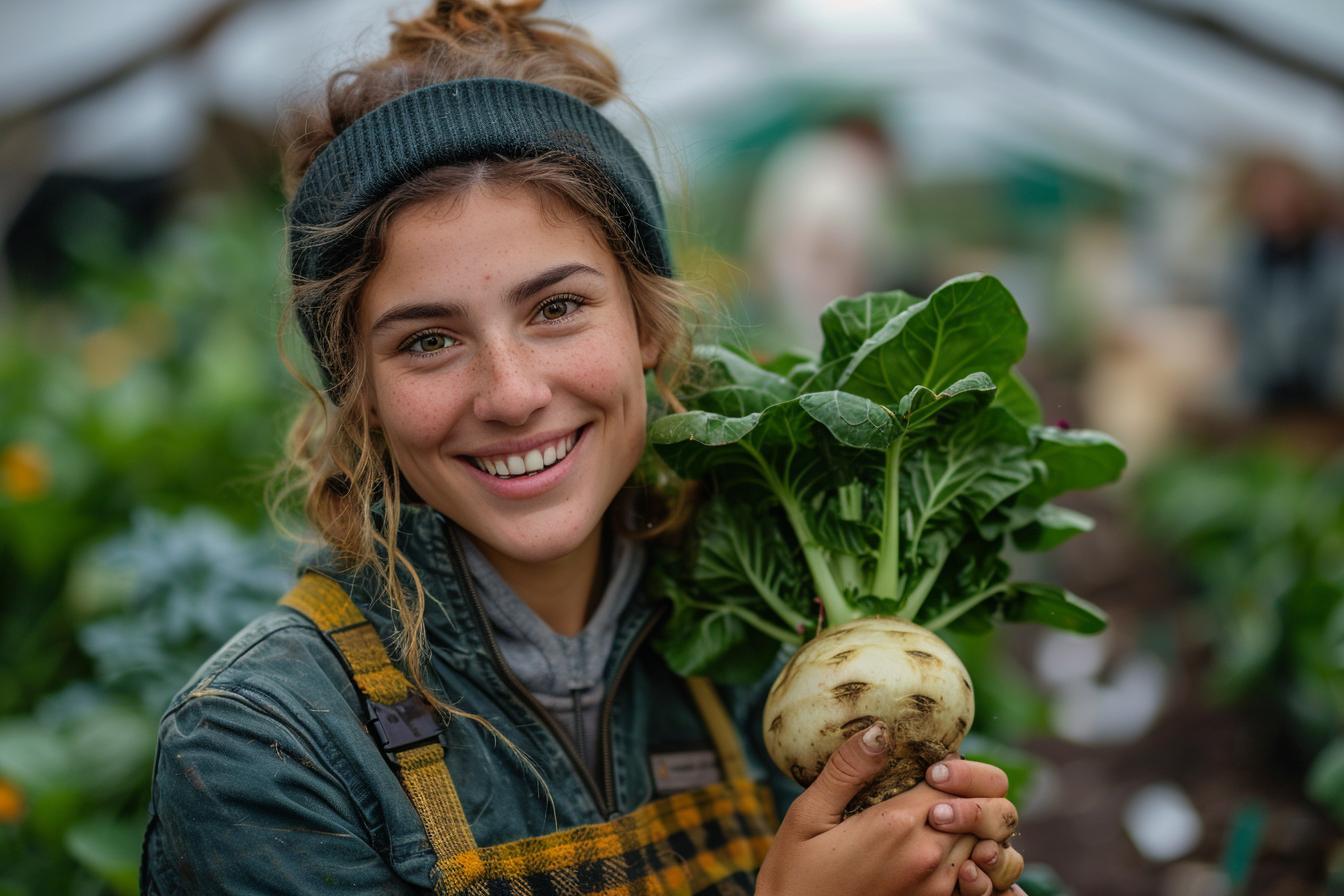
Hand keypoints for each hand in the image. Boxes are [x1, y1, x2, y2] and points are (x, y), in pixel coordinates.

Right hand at [756, 722, 1023, 895]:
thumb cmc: (794, 879)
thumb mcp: (806, 817)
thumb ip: (847, 771)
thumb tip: (879, 730)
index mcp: (897, 826)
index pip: (953, 778)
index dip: (946, 765)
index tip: (924, 765)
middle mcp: (928, 857)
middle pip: (979, 810)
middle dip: (966, 792)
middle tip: (936, 787)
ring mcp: (937, 889)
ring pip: (983, 843)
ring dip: (969, 825)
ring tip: (938, 816)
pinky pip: (975, 878)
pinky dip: (971, 860)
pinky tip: (940, 852)